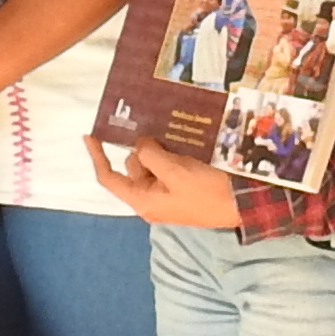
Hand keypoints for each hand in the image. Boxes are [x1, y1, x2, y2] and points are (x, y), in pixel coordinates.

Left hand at [84, 134, 239, 231]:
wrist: (245, 205)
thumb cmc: (207, 191)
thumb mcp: (174, 170)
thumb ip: (150, 155)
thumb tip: (141, 146)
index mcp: (143, 200)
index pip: (109, 177)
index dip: (97, 156)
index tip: (89, 134)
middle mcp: (152, 200)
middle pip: (133, 167)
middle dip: (142, 148)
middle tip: (158, 130)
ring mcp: (168, 196)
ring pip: (153, 165)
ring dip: (159, 149)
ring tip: (173, 133)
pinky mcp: (184, 190)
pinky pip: (169, 169)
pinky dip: (171, 155)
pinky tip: (183, 142)